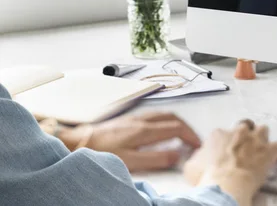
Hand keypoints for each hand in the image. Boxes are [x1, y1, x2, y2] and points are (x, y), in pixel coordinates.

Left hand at [61, 112, 200, 171]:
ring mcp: (136, 117)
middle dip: (187, 128)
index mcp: (146, 130)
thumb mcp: (130, 161)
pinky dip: (166, 120)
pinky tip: (163, 129)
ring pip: (165, 114)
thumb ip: (156, 158)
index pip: (177, 128)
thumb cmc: (101, 152)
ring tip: (183, 134)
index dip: (190, 136)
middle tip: (194, 140)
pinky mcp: (129, 119)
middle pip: (174, 118)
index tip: (197, 145)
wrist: (79, 141)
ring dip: (178, 123)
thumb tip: (177, 155)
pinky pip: (156, 115)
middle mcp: (143, 120)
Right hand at [183, 120, 276, 205]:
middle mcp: (238, 131)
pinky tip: (274, 159)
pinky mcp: (268, 150)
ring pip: (263, 130)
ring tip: (260, 151)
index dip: (226, 143)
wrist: (225, 185)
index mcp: (219, 134)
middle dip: (245, 135)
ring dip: (262, 139)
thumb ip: (198, 155)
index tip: (226, 153)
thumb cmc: (206, 177)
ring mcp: (255, 139)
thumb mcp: (191, 166)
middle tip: (244, 150)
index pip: (224, 133)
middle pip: (245, 126)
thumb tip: (201, 155)